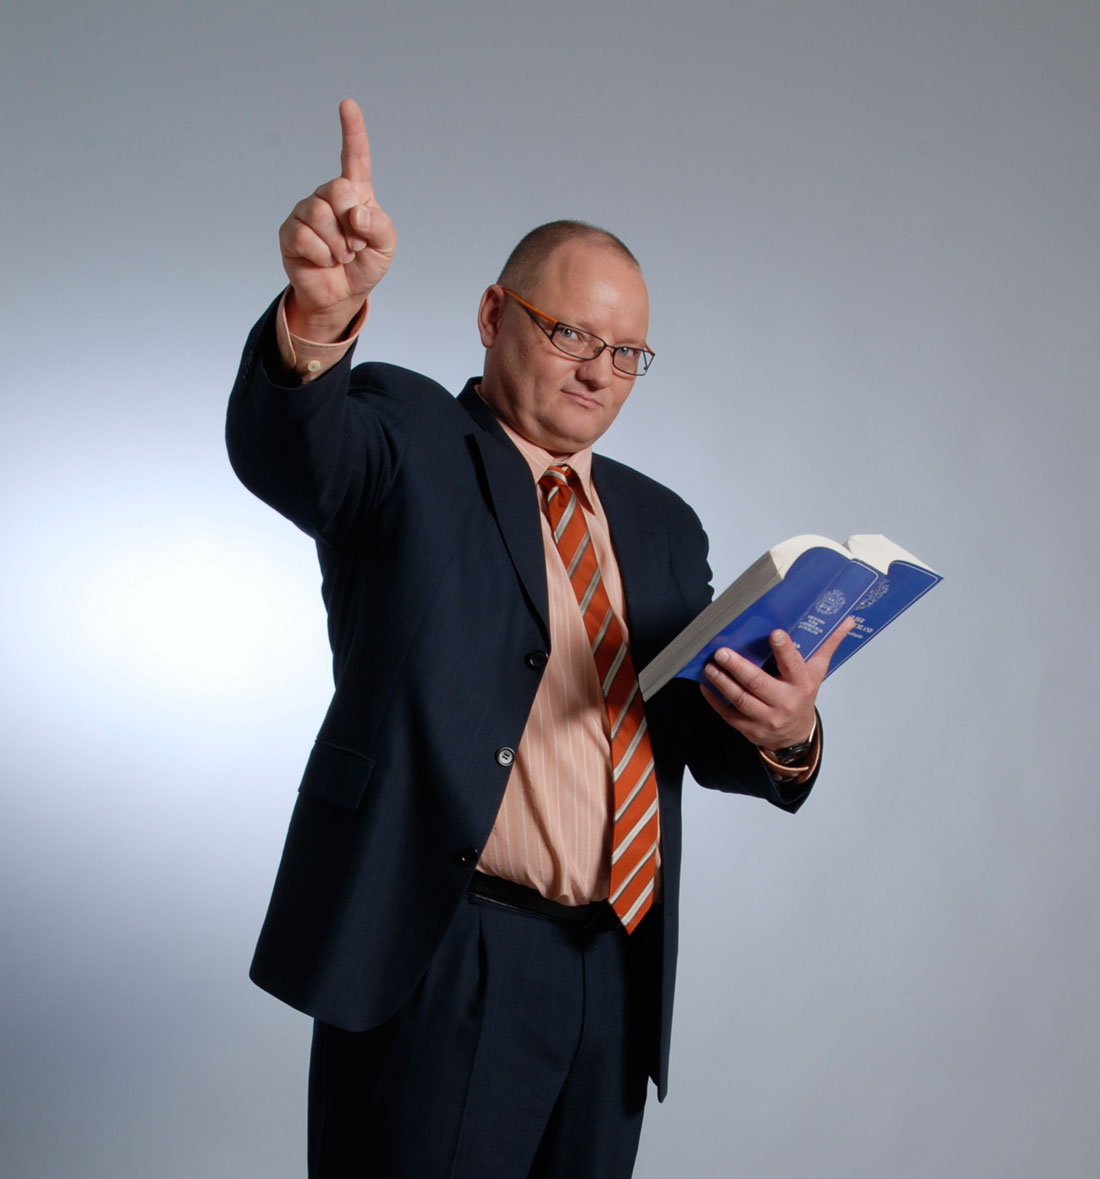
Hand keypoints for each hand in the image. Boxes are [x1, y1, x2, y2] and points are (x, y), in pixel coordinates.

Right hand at [278, 99, 397, 339]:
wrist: (342, 295)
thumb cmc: (365, 264)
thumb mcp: (386, 247)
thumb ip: (380, 227)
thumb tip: (356, 214)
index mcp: (355, 193)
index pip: (355, 158)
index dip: (352, 132)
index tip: (347, 105)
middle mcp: (328, 196)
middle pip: (338, 189)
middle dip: (351, 224)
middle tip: (355, 244)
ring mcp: (306, 212)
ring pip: (319, 214)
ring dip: (337, 244)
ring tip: (340, 255)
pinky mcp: (290, 232)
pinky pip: (304, 236)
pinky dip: (321, 254)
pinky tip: (323, 260)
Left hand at [700, 618, 855, 748]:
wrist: (796, 734)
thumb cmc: (803, 695)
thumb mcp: (817, 672)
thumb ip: (828, 645)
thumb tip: (847, 620)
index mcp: (801, 684)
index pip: (793, 665)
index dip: (784, 650)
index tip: (775, 633)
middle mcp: (784, 702)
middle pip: (758, 683)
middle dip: (738, 667)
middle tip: (721, 652)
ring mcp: (766, 718)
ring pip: (741, 700)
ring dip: (723, 682)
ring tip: (710, 667)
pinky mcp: (750, 729)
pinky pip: (729, 714)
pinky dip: (715, 700)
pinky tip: (706, 686)